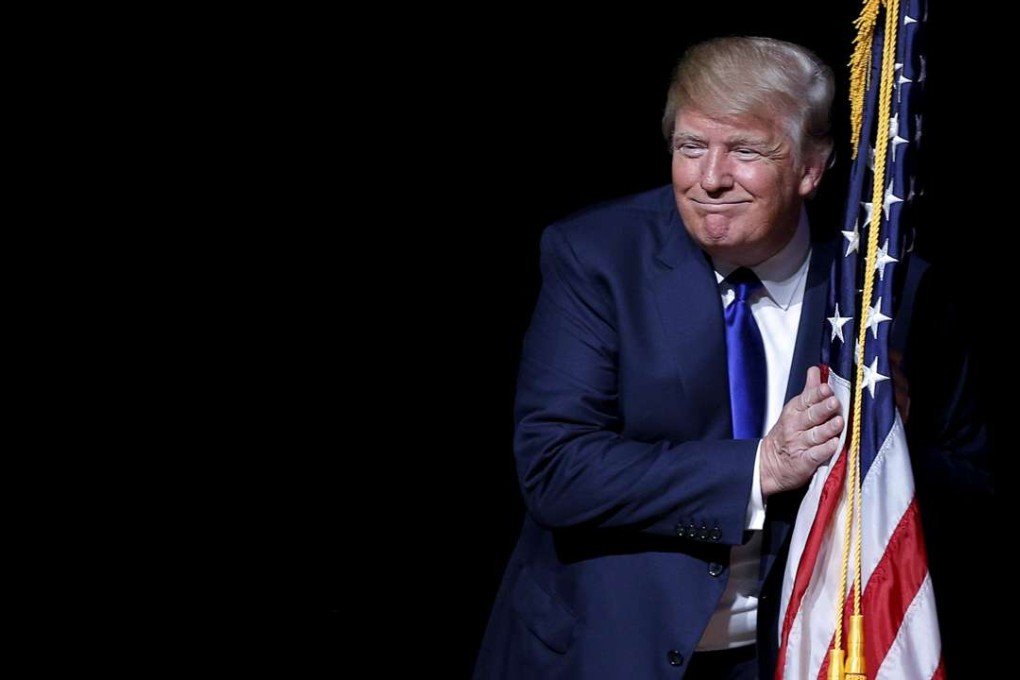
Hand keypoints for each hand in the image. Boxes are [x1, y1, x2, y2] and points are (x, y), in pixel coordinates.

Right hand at [760, 366, 842, 496]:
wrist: (770, 464)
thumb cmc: (788, 433)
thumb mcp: (794, 410)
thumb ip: (808, 391)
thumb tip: (815, 370)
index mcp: (794, 412)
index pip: (806, 400)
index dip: (817, 394)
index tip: (827, 389)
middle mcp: (795, 427)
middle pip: (811, 416)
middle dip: (823, 409)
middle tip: (834, 403)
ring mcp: (799, 445)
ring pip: (814, 435)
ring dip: (827, 429)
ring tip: (839, 423)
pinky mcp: (803, 462)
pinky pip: (814, 455)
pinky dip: (824, 450)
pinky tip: (834, 445)